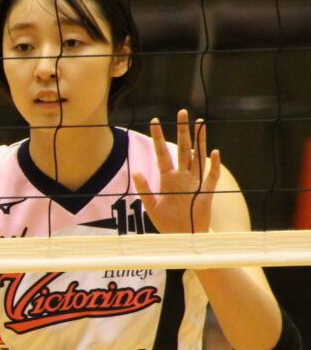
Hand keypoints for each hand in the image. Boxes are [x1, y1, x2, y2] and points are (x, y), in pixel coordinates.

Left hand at [132, 109, 220, 233]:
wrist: (183, 237)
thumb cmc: (166, 222)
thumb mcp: (151, 206)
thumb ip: (145, 189)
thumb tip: (135, 172)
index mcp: (168, 178)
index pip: (162, 153)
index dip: (158, 138)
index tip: (155, 121)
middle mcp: (182, 176)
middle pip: (182, 148)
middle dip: (182, 131)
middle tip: (182, 112)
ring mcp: (195, 182)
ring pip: (198, 156)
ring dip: (199, 140)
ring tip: (200, 123)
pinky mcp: (207, 192)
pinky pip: (212, 176)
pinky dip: (213, 165)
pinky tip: (214, 152)